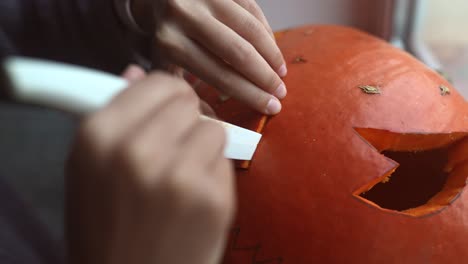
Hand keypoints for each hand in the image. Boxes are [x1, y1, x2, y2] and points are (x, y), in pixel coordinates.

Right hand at [66, 72, 234, 263]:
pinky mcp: (213, 198)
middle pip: (188, 100)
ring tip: (181, 176)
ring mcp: (179, 175)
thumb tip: (134, 72)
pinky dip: (214, 174)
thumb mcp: (90, 170)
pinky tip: (194, 198)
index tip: (165, 108)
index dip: (164, 95)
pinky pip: (226, 160)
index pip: (156, 82)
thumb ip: (114, 118)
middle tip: (172, 145)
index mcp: (99, 137)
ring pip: (213, 128)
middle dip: (184, 119)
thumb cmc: (107, 227)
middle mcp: (137, 151)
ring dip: (201, 147)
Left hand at [132, 0, 286, 114]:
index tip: (272, 107)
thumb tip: (215, 122)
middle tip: (282, 92)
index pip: (220, 76)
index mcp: (170, 44)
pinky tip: (272, 48)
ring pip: (250, 29)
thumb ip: (187, 92)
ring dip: (271, 54)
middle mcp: (185, 16)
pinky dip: (266, 31)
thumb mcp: (164, 65)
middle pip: (238, 53)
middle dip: (265, 77)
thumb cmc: (164, 36)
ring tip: (281, 72)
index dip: (250, 94)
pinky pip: (252, 9)